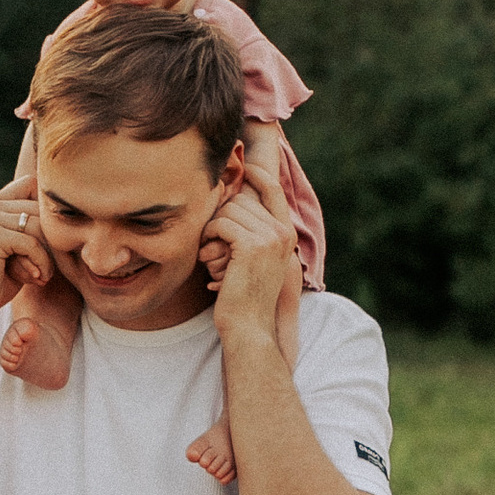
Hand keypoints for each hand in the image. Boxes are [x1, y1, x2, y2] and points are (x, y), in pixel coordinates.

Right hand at [0, 182, 51, 339]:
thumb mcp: (18, 250)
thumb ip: (33, 229)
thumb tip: (67, 214)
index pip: (32, 185)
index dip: (46, 211)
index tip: (50, 242)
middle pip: (39, 207)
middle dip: (50, 238)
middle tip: (48, 266)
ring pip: (38, 225)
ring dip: (47, 254)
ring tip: (42, 274)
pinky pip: (31, 243)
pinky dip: (41, 262)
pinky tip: (37, 278)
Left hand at [204, 127, 300, 365]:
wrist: (249, 328)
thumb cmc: (244, 296)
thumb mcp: (253, 260)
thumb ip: (251, 231)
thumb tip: (233, 199)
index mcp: (286, 233)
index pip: (273, 189)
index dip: (256, 173)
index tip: (242, 167)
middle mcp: (282, 232)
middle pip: (241, 200)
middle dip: (220, 217)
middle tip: (212, 244)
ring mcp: (270, 238)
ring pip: (229, 210)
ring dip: (212, 230)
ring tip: (212, 254)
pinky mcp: (252, 246)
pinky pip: (221, 223)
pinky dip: (209, 238)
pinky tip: (209, 258)